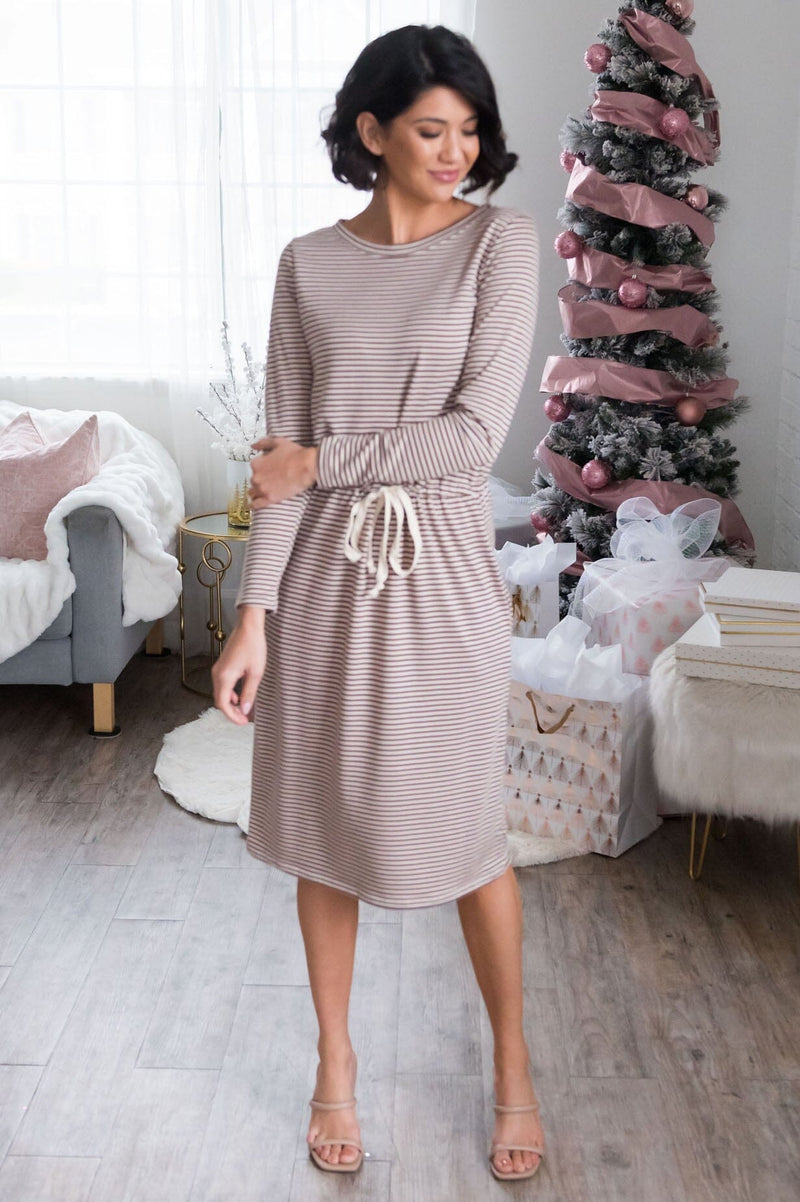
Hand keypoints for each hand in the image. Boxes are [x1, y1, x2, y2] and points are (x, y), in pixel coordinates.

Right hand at [212, 607, 266, 724]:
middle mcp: (217, 674)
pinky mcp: (221, 666)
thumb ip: (249, 693)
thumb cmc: (253, 646)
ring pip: (220, 694)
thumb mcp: (256, 673)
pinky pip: (222, 686)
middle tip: (244, 719)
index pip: (223, 704)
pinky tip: (238, 697)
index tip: (243, 723)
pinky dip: (229, 694)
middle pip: (219, 701)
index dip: (232, 716)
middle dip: (231, 712)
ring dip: (230, 704)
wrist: (248, 627)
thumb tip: (244, 710)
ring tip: (243, 710)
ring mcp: (218, 670)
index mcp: (224, 677)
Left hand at [249, 437, 317, 505]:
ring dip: (257, 492)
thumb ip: (263, 443)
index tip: (269, 470)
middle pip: (253, 481)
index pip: (254, 468)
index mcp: (256, 463)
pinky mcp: (269, 498)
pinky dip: (255, 504)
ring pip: (253, 493)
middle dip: (260, 481)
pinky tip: (257, 503)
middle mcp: (256, 476)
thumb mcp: (277, 443)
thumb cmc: (295, 454)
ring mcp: (262, 488)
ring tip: (266, 491)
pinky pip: (256, 504)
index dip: (262, 469)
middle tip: (271, 480)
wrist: (306, 467)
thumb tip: (253, 446)